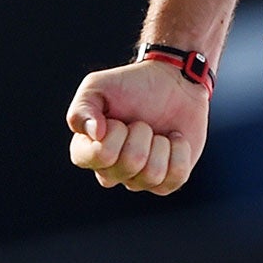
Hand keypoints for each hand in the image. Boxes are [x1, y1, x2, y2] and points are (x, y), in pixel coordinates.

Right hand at [66, 60, 209, 194]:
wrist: (173, 80)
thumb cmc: (132, 85)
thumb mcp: (97, 87)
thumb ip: (82, 108)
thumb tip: (95, 134)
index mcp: (89, 152)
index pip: (98, 156)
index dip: (114, 134)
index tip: (117, 118)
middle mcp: (111, 172)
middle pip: (130, 164)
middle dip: (142, 133)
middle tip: (141, 121)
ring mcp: (139, 180)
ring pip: (152, 174)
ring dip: (161, 143)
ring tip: (157, 131)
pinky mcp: (167, 182)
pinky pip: (176, 177)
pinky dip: (180, 151)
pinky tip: (174, 140)